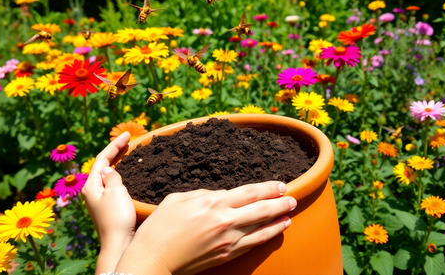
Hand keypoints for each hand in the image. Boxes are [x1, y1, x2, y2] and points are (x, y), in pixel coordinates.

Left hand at [82, 131, 135, 272]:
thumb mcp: (116, 193)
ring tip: (129, 151)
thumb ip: (112, 177)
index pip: (102, 159)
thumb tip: (109, 169)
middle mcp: (93, 191)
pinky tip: (130, 173)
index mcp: (91, 186)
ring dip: (119, 161)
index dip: (115, 144)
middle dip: (115, 150)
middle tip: (129, 139)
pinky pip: (114, 183)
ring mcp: (101, 199)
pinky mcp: (110, 206)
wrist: (119, 244)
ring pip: (109, 174)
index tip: (128, 134)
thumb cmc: (117, 219)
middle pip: (103, 165)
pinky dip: (122, 174)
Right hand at [115, 182, 295, 274]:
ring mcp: (227, 241)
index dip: (268, 188)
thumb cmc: (160, 227)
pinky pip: (252, 244)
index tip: (280, 185)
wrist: (153, 260)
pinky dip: (268, 237)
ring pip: (261, 229)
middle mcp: (225, 222)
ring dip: (279, 220)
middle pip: (261, 210)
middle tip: (292, 197)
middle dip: (279, 203)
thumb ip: (203, 193)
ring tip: (290, 213)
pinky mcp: (225, 255)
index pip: (249, 193)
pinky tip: (276, 231)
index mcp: (213, 204)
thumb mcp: (178, 199)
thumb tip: (222, 194)